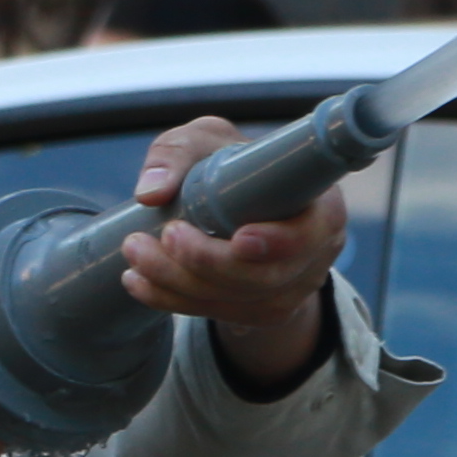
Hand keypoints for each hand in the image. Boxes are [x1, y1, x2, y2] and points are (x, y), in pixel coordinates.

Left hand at [115, 117, 344, 388]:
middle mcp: (315, 254)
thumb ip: (177, 153)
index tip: (238, 238)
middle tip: (164, 234)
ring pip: (237, 301)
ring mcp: (291, 289)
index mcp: (320, 206)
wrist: (236, 203)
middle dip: (206, 262)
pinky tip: (139, 281)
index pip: (310, 234)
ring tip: (136, 253)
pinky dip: (172, 300)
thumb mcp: (206, 142)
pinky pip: (219, 314)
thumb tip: (151, 193)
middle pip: (265, 277)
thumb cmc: (229, 165)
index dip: (277, 242)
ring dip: (178, 282)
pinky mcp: (263, 311)